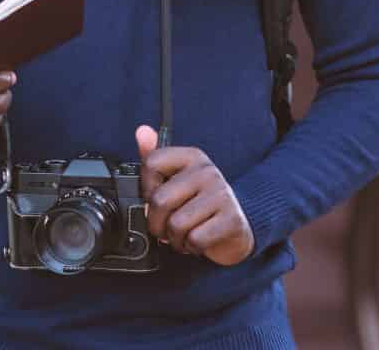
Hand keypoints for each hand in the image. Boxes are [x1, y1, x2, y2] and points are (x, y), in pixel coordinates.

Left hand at [135, 125, 253, 265]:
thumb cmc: (198, 203)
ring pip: (176, 224)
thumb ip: (154, 156)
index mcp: (191, 156)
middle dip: (156, 223)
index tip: (154, 198)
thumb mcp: (175, 178)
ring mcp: (222, 195)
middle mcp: (207, 171)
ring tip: (181, 235)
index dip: (145, 188)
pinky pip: (195, 239)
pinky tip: (196, 242)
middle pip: (159, 200)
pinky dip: (191, 247)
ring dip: (173, 238)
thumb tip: (142, 131)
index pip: (151, 164)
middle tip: (163, 227)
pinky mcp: (232, 220)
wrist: (236, 227)